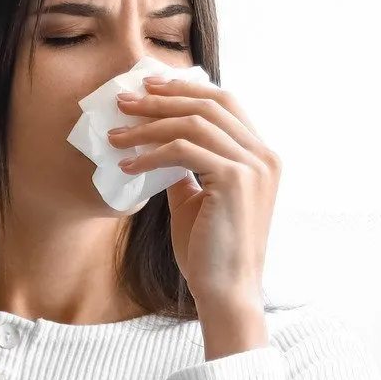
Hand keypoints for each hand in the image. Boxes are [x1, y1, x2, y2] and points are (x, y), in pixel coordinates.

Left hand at [109, 76, 278, 340]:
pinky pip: (184, 150)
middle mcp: (264, 155)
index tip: (150, 87)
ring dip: (149, 124)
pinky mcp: (235, 180)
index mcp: (261, 156)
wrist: (225, 292)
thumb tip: (157, 147)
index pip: (225, 104)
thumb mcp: (196, 200)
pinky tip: (127, 163)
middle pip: (210, 104)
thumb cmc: (210, 253)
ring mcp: (253, 166)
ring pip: (194, 123)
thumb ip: (185, 169)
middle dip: (163, 98)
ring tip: (116, 134)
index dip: (186, 89)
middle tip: (125, 100)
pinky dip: (151, 153)